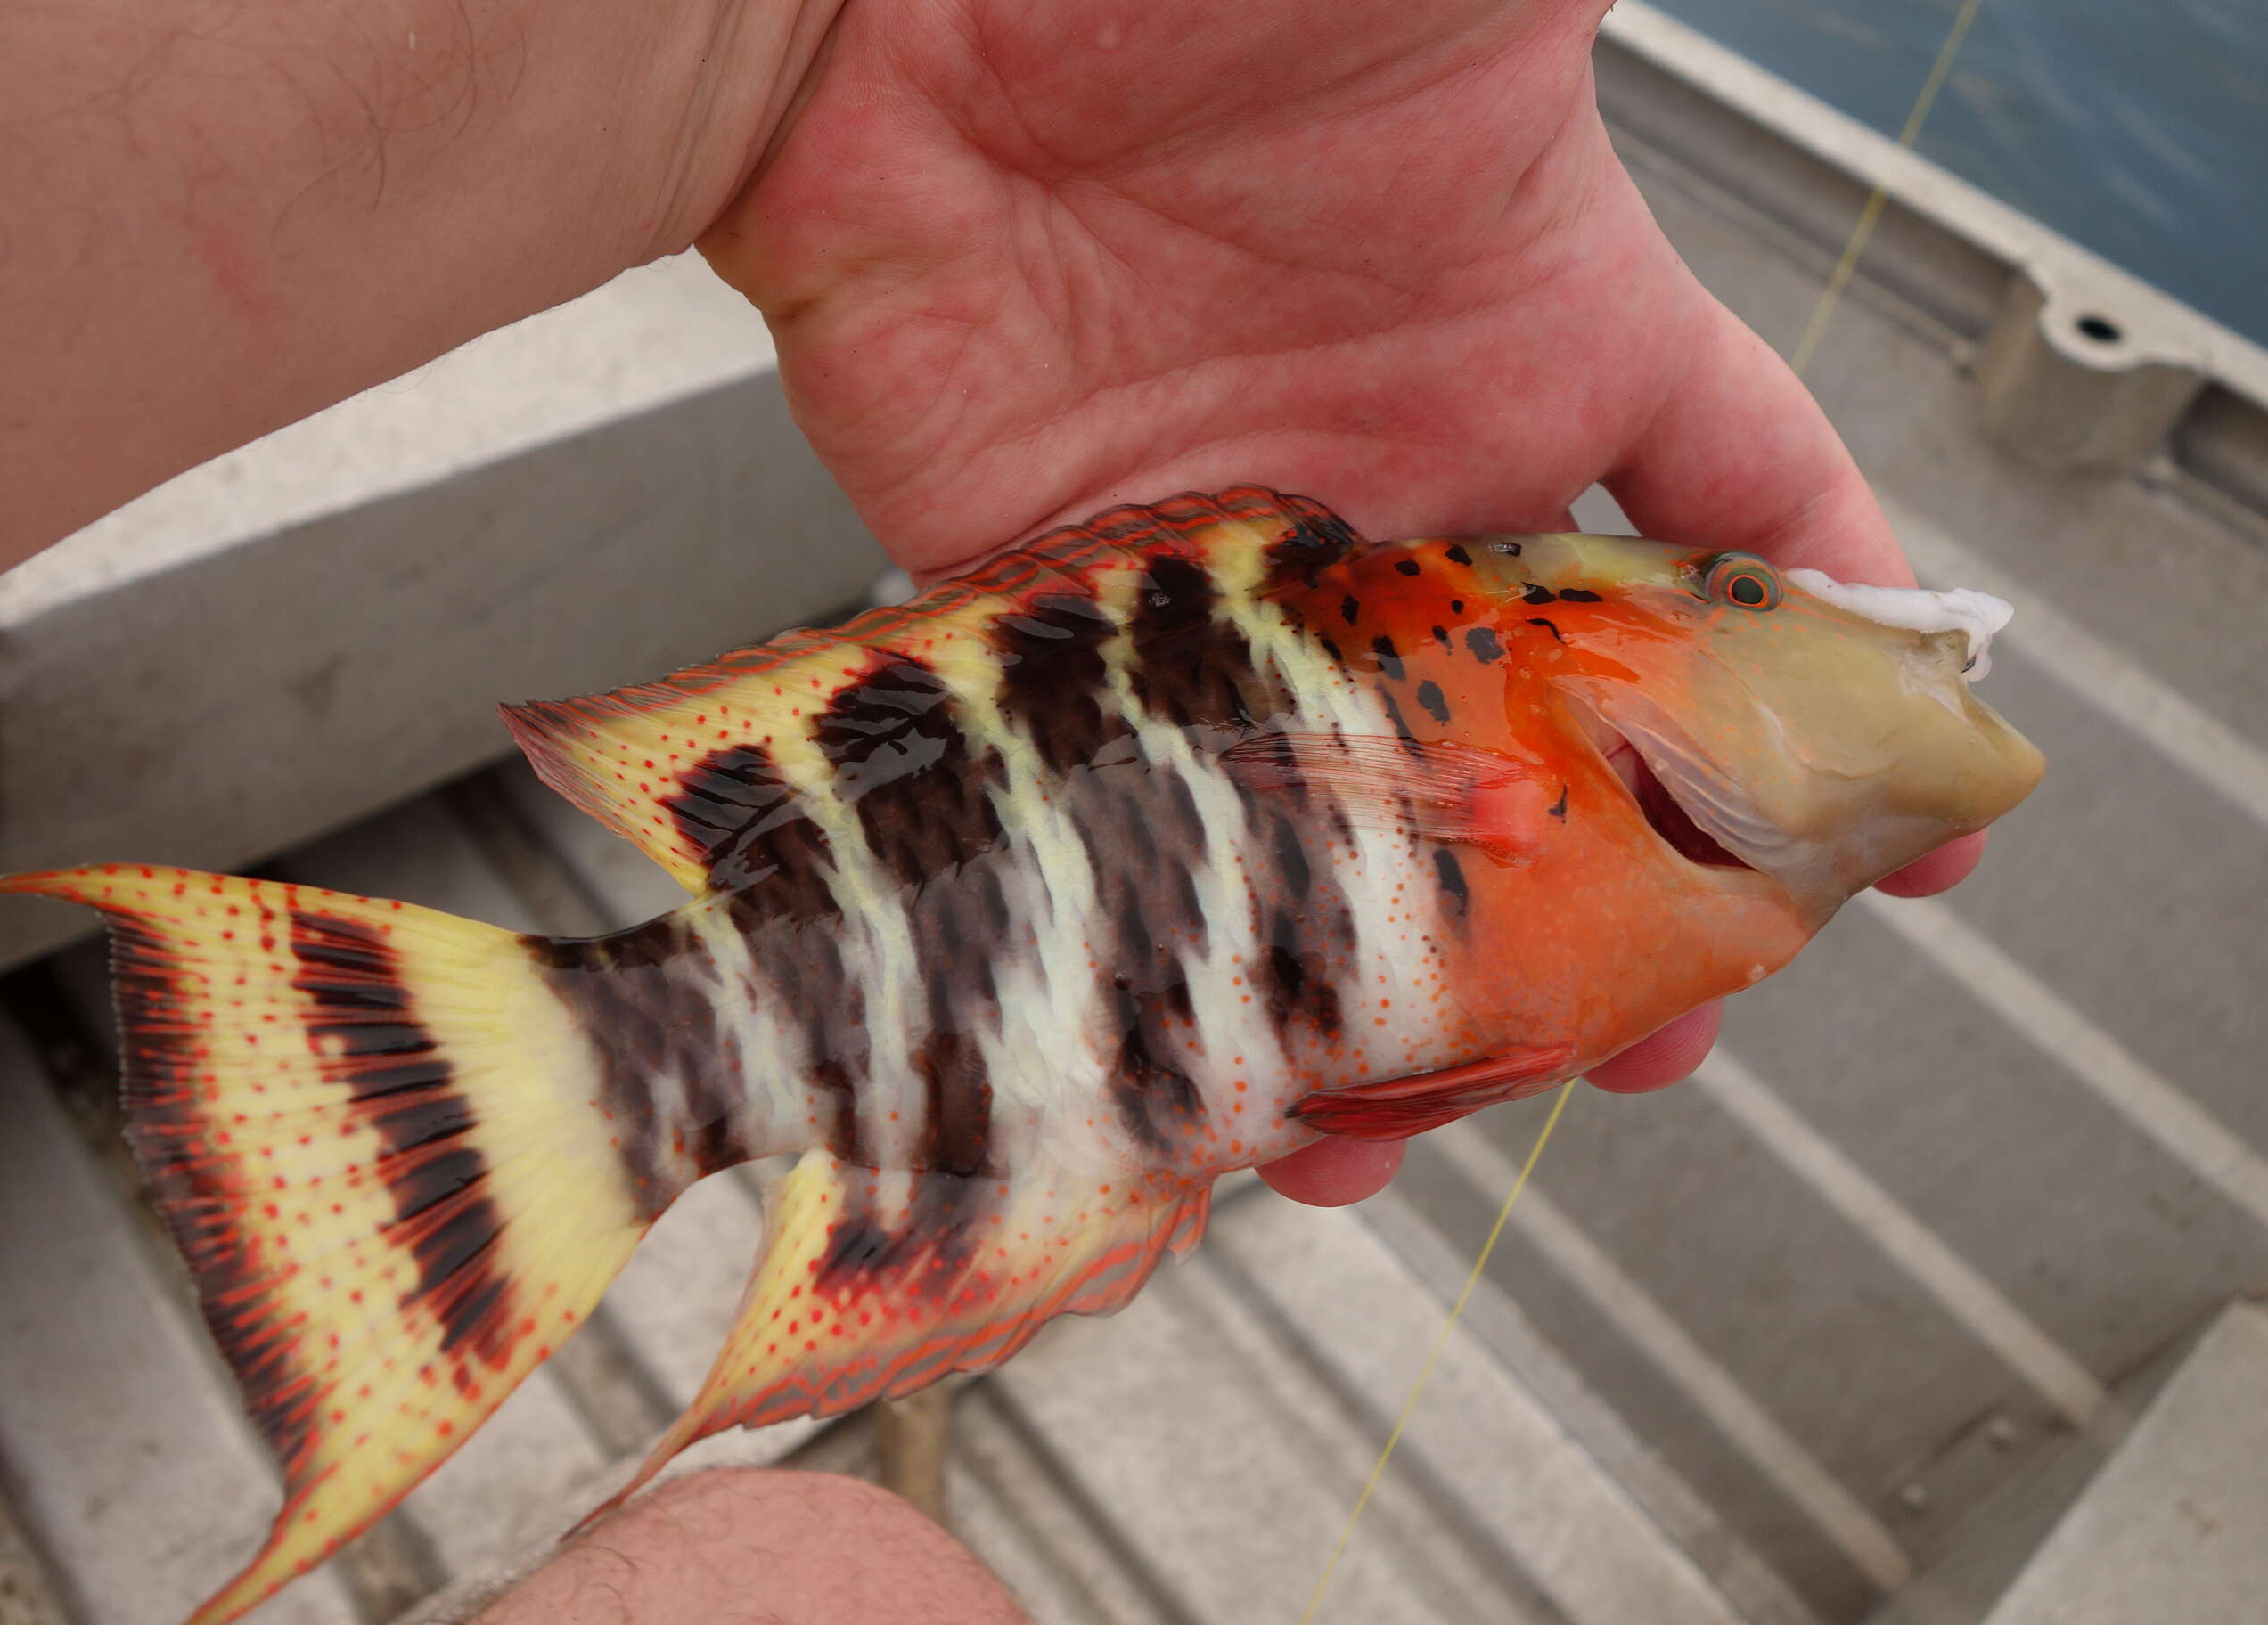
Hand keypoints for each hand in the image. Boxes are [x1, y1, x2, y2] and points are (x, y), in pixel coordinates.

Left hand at [700, 0, 1981, 1203]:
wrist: (872, 14)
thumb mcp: (1476, 17)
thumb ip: (1614, 120)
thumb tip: (1718, 147)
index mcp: (1545, 343)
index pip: (1742, 538)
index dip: (1839, 689)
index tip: (1907, 845)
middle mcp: (1395, 482)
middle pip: (1542, 742)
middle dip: (1604, 914)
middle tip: (1636, 1050)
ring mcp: (1228, 570)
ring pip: (1345, 823)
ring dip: (1387, 984)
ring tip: (1401, 1122)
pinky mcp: (1061, 620)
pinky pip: (1141, 814)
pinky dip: (1179, 940)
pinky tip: (1212, 1053)